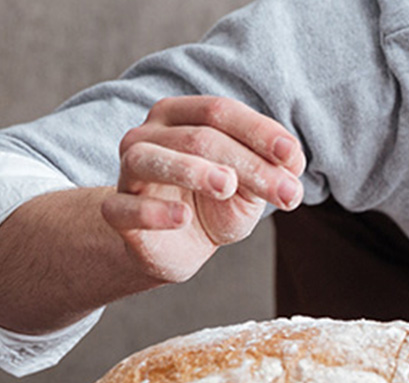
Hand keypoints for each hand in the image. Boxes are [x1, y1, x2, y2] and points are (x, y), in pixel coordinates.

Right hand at [104, 96, 306, 282]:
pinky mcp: (116, 211)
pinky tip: (183, 217)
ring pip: (149, 158)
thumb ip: (270, 169)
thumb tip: (292, 163)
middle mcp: (149, 134)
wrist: (180, 245)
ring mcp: (128, 171)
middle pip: (199, 137)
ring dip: (192, 170)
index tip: (292, 157)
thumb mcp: (250, 185)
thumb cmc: (215, 203)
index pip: (220, 111)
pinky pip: (124, 207)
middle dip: (248, 165)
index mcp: (183, 115)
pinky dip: (153, 211)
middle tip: (286, 194)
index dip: (259, 131)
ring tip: (227, 186)